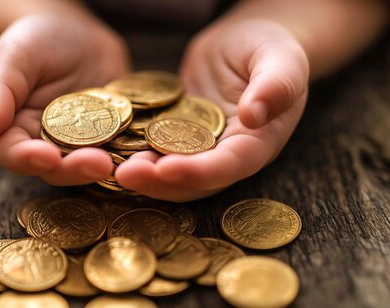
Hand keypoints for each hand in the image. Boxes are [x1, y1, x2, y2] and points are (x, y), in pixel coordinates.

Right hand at [0, 12, 129, 184]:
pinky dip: (137, 155)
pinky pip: (124, 151)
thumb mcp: (13, 56)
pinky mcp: (114, 139)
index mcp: (16, 132)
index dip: (27, 159)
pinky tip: (152, 153)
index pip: (14, 154)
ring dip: (111, 168)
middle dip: (77, 169)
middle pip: (58, 169)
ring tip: (128, 165)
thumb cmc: (35, 42)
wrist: (75, 34)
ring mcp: (83, 147)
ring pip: (93, 166)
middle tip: (98, 163)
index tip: (45, 156)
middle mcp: (48, 147)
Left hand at [115, 19, 308, 201]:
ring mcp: (201, 149)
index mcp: (258, 143)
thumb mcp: (280, 58)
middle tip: (124, 174)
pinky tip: (109, 149)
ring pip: (172, 174)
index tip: (165, 169)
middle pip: (194, 182)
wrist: (247, 43)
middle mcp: (228, 155)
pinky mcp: (178, 138)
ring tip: (111, 166)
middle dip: (159, 182)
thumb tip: (256, 114)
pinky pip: (156, 153)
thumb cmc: (269, 47)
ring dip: (143, 175)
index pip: (229, 166)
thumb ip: (276, 84)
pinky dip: (135, 155)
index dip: (198, 172)